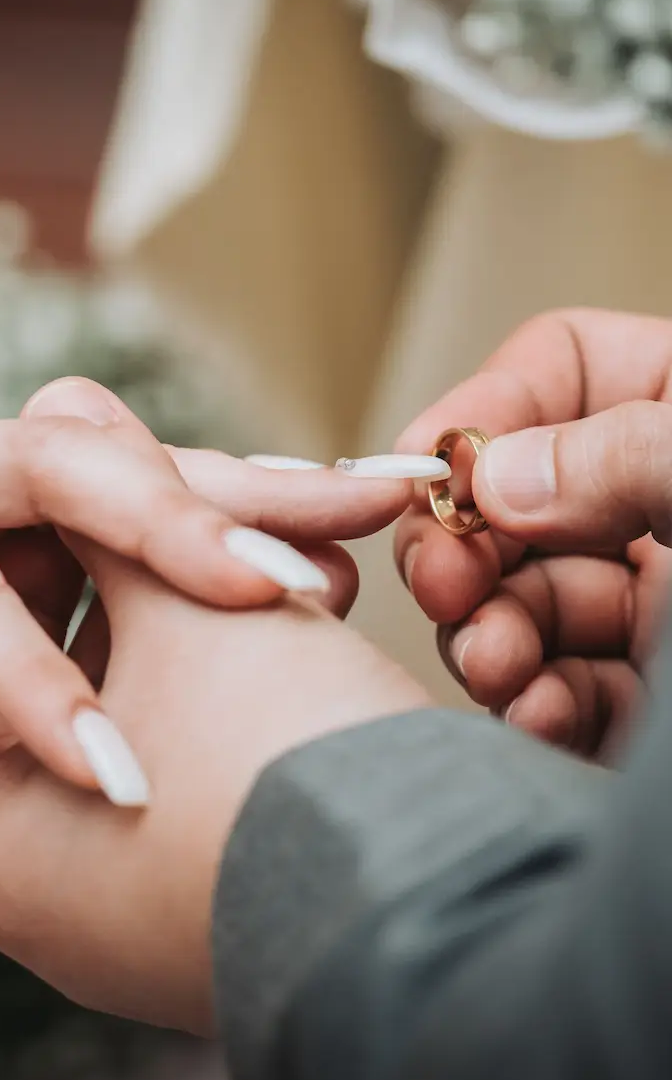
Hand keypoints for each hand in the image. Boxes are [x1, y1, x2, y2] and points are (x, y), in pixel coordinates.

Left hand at [0, 275, 419, 793]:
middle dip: (201, 525)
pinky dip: (175, 478)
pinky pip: (70, 461)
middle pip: (68, 474)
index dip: (39, 688)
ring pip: (95, 454)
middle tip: (328, 568)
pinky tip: (252, 501)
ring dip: (225, 481)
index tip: (128, 778)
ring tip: (358, 505)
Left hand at [0, 416, 431, 1033]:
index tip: (121, 489)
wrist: (446, 917)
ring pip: (159, 733)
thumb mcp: (184, 601)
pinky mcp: (215, 922)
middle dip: (168, 588)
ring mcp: (128, 923)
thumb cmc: (277, 755)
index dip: (61, 547)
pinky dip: (247, 709)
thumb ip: (109, 494)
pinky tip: (315, 637)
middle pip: (87, 687)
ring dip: (221, 636)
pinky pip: (207, 788)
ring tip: (306, 573)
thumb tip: (59, 392)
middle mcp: (42, 899)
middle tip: (217, 523)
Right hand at [395, 309, 671, 756]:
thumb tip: (493, 478)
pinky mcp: (652, 700)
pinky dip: (536, 707)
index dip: (481, 410)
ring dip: (488, 637)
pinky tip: (540, 714)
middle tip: (449, 585)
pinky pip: (565, 692)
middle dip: (465, 550)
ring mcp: (659, 604)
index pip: (562, 365)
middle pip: (514, 501)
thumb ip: (621, 454)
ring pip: (521, 603)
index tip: (431, 477)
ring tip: (500, 665)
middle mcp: (663, 505)